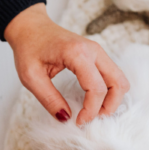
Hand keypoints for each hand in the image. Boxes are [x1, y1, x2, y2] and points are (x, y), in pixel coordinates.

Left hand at [5, 4, 128, 125]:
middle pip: (118, 83)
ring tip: (94, 112)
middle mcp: (93, 50)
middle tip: (92, 119)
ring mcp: (98, 51)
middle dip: (109, 106)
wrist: (30, 27)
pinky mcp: (97, 54)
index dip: (91, 110)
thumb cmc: (28, 48)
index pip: (97, 88)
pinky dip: (109, 90)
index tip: (78, 121)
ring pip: (119, 79)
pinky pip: (112, 75)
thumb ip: (49, 99)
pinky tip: (93, 100)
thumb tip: (66, 118)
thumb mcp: (31, 77)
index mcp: (77, 53)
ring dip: (112, 99)